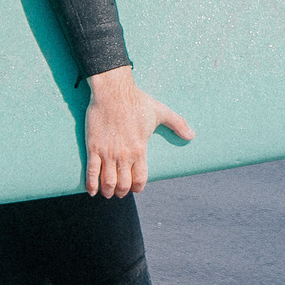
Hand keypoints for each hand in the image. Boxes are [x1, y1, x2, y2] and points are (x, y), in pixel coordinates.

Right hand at [83, 65, 191, 196]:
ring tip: (107, 193)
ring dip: (108, 191)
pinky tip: (92, 191)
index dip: (137, 187)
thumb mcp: (161, 112)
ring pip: (108, 181)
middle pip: (123, 184)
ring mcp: (108, 152)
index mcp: (140, 149)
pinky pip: (91, 171)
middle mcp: (124, 155)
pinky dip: (91, 184)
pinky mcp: (94, 147)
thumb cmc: (137, 101)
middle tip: (120, 192)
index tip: (135, 189)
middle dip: (122, 192)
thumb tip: (192, 135)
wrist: (114, 91)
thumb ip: (178, 124)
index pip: (140, 178)